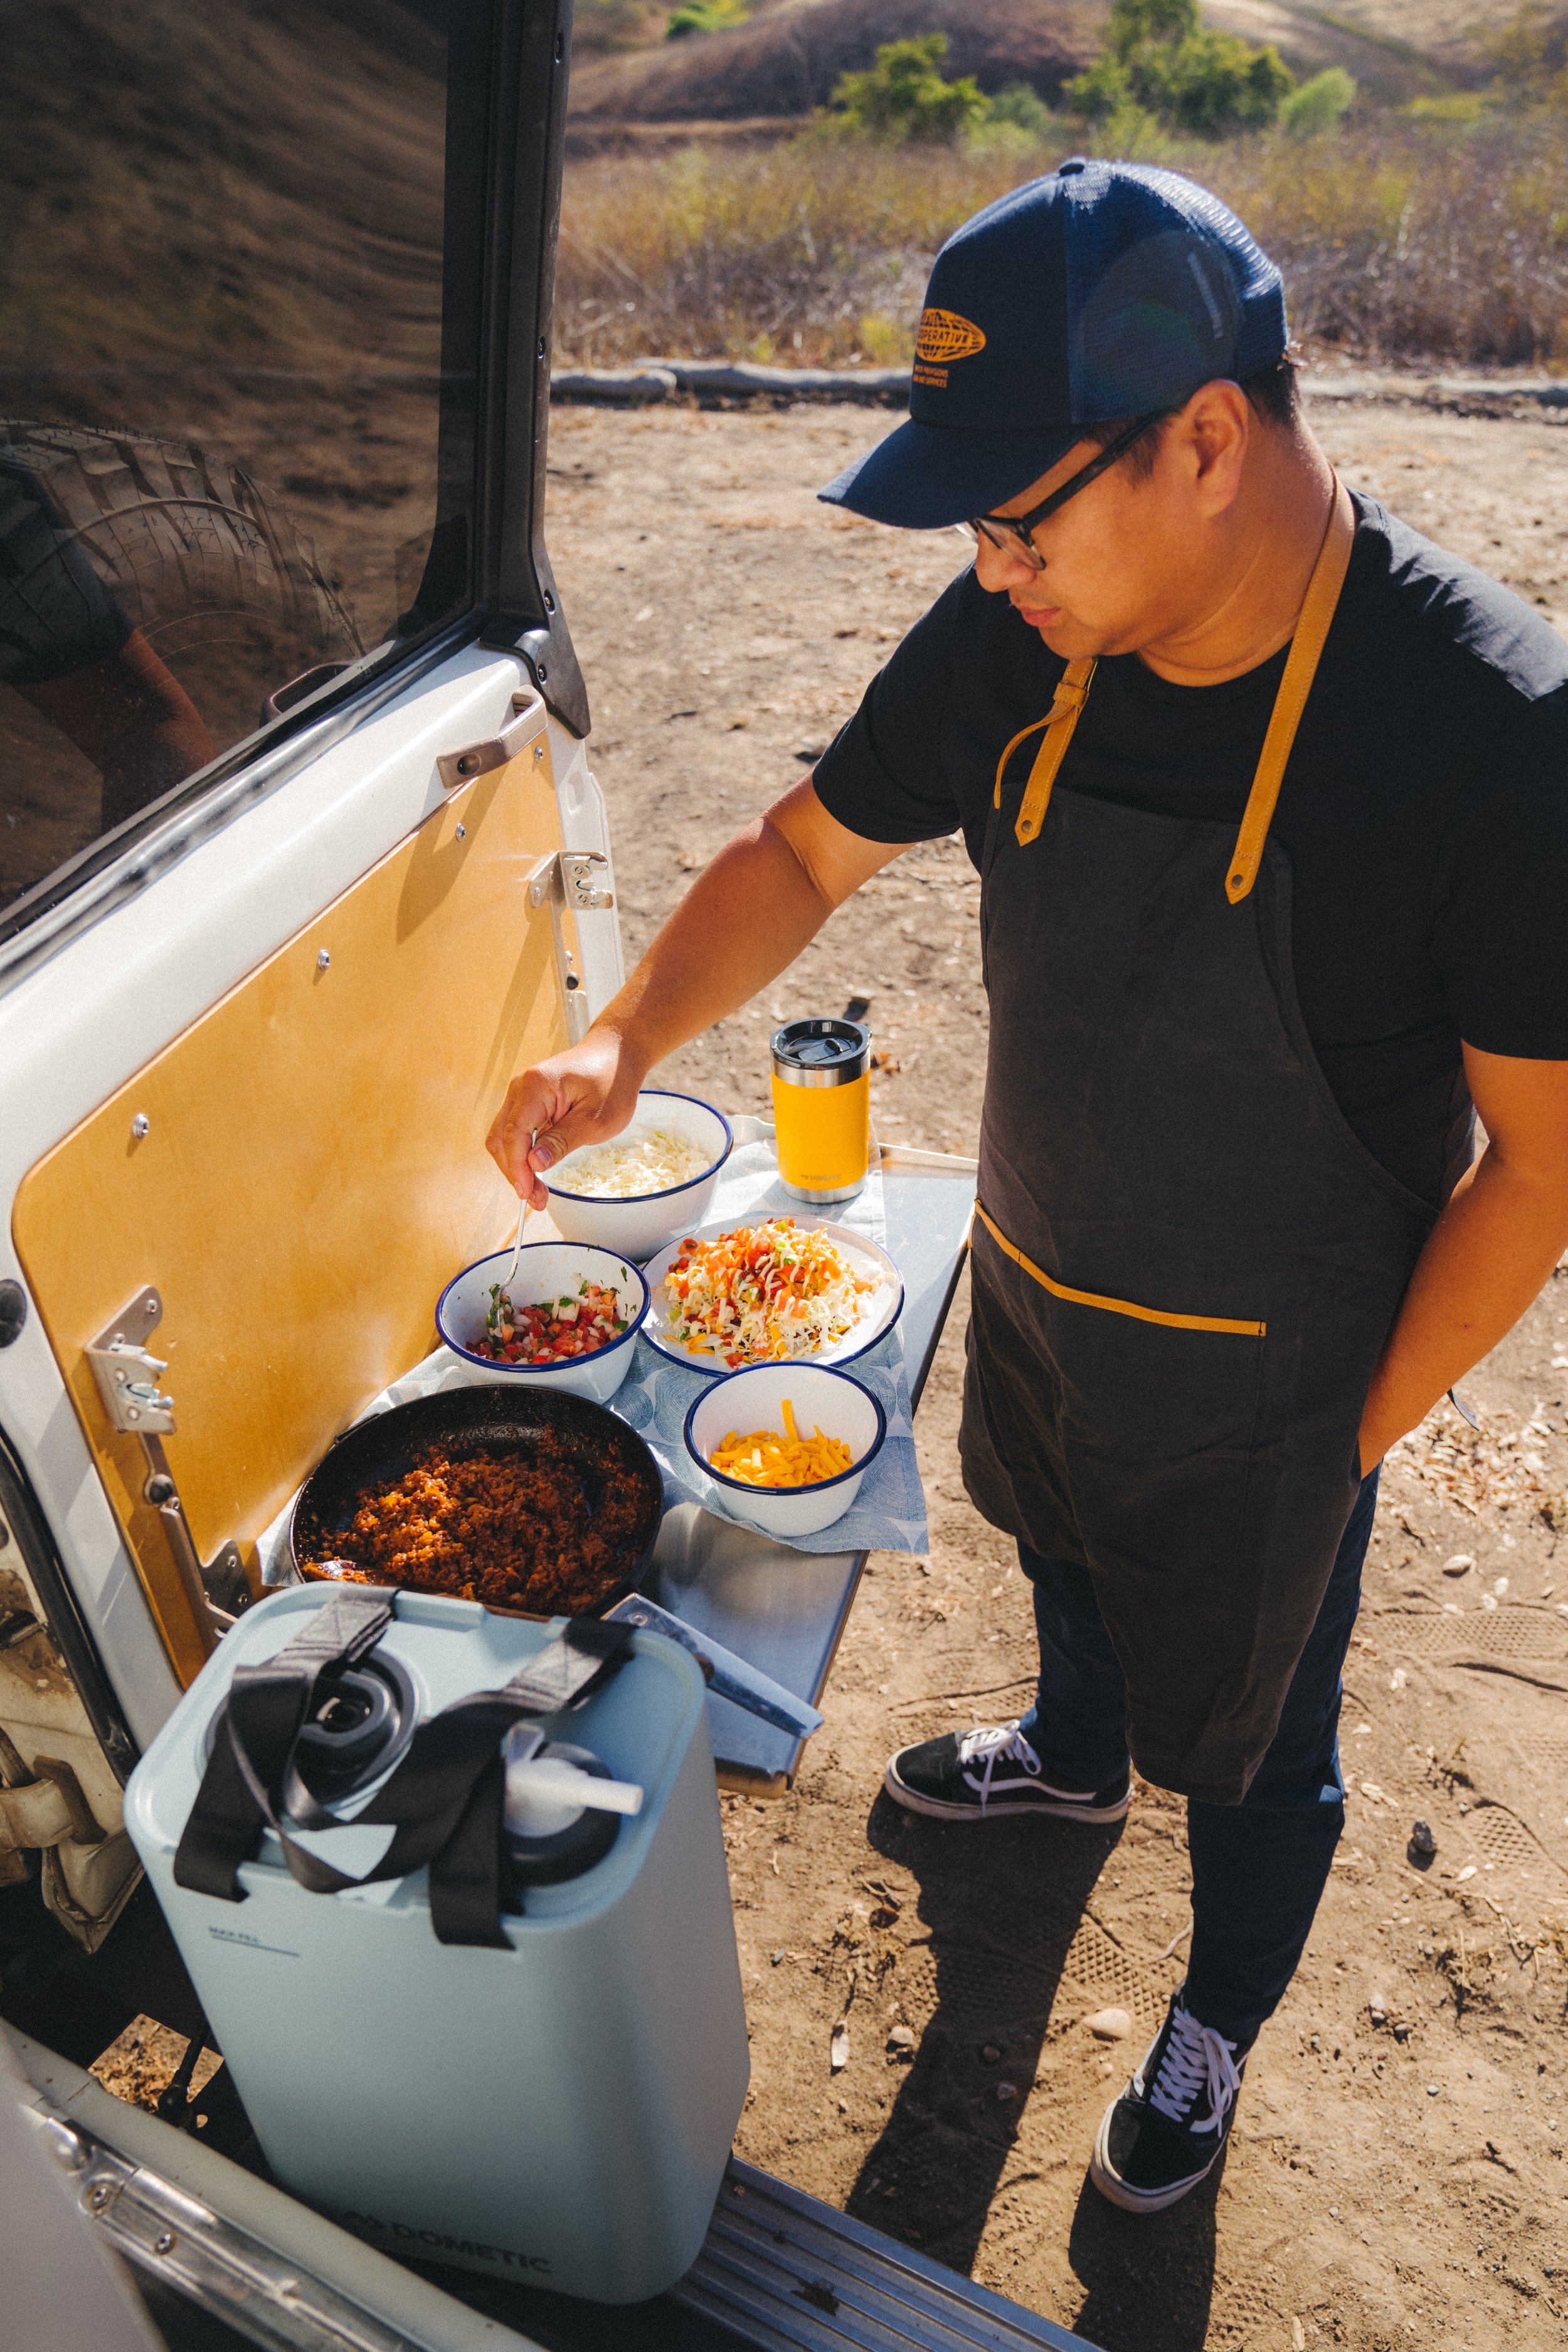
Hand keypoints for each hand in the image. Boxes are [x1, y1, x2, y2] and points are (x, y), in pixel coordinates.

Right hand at [486, 1029, 643, 1208]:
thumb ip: (562, 1141)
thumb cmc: (612, 1081)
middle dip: (514, 1173)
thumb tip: (534, 1164)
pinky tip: (538, 1172)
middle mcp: (520, 1087)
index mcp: (535, 1087)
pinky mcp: (529, 1101)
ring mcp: (522, 1094)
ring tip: (538, 1192)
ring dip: (517, 1166)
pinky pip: (517, 1132)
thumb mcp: (594, 1120)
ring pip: (505, 1138)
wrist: (617, 1053)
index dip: (517, 1169)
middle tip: (537, 1201)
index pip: (514, 1136)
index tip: (528, 1195)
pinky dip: (524, 1154)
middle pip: (501, 1139)